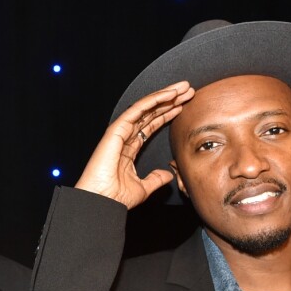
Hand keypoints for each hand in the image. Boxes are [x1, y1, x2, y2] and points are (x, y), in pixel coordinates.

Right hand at [75, 81, 193, 208]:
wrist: (102, 202)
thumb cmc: (115, 198)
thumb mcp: (143, 188)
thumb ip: (155, 179)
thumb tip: (168, 174)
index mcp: (129, 149)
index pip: (151, 126)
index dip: (167, 115)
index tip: (182, 106)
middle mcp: (124, 138)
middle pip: (150, 113)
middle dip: (170, 101)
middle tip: (187, 91)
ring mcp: (120, 132)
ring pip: (145, 108)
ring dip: (165, 96)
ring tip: (183, 88)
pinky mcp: (116, 130)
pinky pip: (137, 111)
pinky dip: (153, 100)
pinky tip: (168, 94)